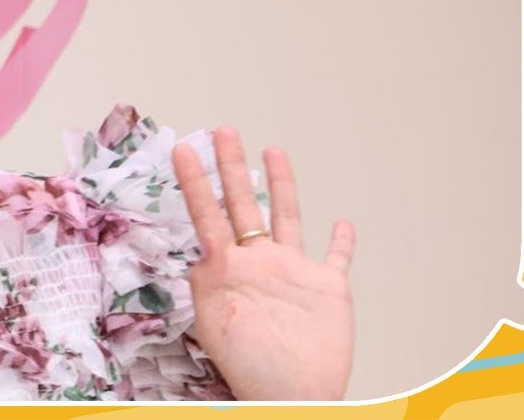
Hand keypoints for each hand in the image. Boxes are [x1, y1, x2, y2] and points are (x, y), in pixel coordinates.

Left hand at [171, 126, 355, 400]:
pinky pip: (336, 259)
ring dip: (282, 185)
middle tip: (222, 131)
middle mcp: (258, 262)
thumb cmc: (251, 368)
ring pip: (287, 218)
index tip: (181, 150)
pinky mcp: (328, 288)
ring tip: (273, 150)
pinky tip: (342, 223)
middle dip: (231, 166)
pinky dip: (342, 242)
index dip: (195, 182)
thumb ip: (204, 285)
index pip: (205, 214)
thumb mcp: (213, 322)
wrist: (293, 395)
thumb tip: (198, 259)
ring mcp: (292, 273)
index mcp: (227, 268)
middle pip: (243, 204)